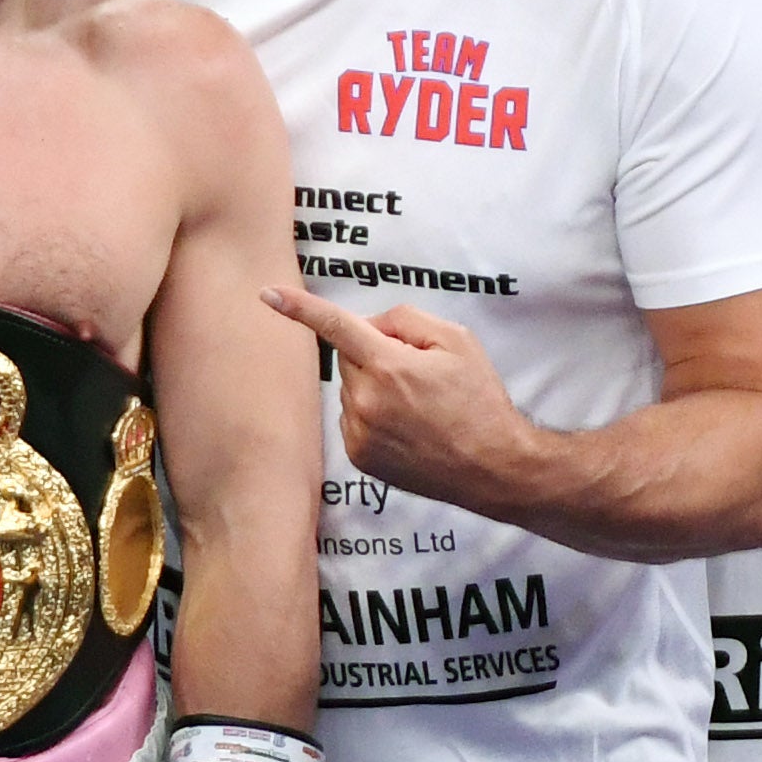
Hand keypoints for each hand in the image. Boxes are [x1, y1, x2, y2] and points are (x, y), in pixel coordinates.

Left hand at [262, 289, 534, 509]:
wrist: (494, 466)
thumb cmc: (479, 401)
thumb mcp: (457, 341)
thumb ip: (406, 320)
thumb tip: (371, 326)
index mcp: (388, 366)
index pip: (336, 326)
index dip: (299, 307)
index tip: (266, 294)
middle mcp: (366, 401)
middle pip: (350, 356)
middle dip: (375, 354)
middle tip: (420, 372)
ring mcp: (360, 433)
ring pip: (351, 389)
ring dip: (374, 386)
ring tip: (419, 406)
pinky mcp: (360, 457)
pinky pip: (354, 418)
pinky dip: (373, 415)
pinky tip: (408, 427)